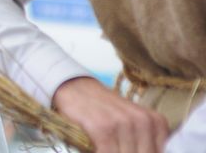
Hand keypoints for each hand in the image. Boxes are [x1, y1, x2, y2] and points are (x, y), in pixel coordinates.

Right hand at [52, 76, 169, 152]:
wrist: (75, 88)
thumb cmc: (105, 110)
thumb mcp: (133, 123)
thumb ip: (145, 142)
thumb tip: (146, 151)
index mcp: (156, 122)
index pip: (158, 152)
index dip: (145, 152)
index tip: (131, 148)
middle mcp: (143, 121)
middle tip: (118, 147)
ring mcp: (122, 123)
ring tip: (107, 147)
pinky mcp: (102, 128)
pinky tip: (97, 148)